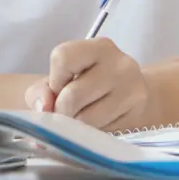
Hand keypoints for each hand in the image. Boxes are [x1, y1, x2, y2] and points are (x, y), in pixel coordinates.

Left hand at [22, 38, 150, 130]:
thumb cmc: (85, 84)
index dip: (54, 80)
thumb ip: (41, 91)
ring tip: (80, 117)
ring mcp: (131, 87)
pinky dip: (90, 132)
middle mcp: (119, 63)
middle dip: (61, 110)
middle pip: (73, 94)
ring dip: (75, 125)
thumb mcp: (58, 80)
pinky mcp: (137, 110)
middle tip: (66, 111)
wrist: (128, 93)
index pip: (63, 58)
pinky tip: (96, 122)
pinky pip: (101, 130)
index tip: (59, 88)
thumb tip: (43, 108)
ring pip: (86, 118)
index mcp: (97, 47)